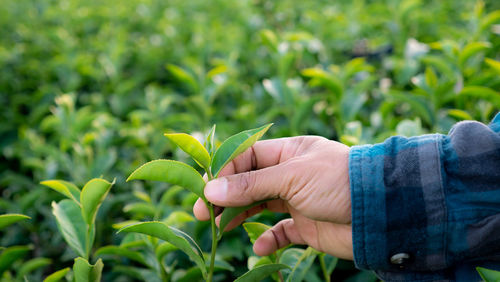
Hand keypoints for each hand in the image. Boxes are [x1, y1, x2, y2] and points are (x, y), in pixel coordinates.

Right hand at [193, 136, 352, 259]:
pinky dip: (268, 240)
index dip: (224, 171)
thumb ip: (251, 185)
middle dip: (225, 196)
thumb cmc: (339, 181)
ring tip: (220, 229)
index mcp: (289, 152)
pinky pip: (280, 232)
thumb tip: (211, 189)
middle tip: (203, 213)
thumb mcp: (292, 177)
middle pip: (248, 183)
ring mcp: (298, 199)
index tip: (206, 189)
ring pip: (259, 206)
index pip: (246, 157)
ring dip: (239, 216)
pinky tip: (261, 248)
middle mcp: (291, 173)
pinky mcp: (307, 224)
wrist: (382, 212)